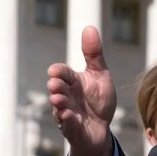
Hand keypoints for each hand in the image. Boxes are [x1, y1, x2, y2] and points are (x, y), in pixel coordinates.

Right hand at [47, 26, 115, 155]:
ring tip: (58, 99)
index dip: (59, 72)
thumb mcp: (100, 75)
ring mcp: (66, 112)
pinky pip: (67, 125)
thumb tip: (90, 27)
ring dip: (58, 103)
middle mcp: (66, 96)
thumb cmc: (98, 100)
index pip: (63, 74)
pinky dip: (67, 120)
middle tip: (55, 84)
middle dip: (56, 86)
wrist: (101, 129)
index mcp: (73, 82)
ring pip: (59, 107)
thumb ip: (93, 54)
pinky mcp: (71, 128)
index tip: (55, 70)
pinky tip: (68, 115)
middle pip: (58, 89)